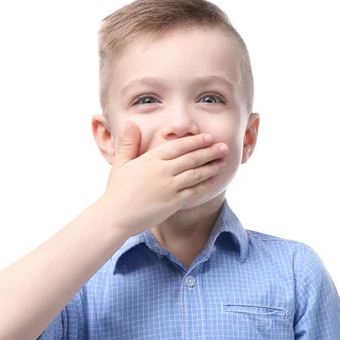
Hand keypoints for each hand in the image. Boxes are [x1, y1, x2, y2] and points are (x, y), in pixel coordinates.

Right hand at [103, 120, 227, 235]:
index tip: (208, 137)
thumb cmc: (117, 190)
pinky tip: (214, 180)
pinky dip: (206, 185)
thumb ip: (129, 143)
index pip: (179, 146)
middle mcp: (163, 171)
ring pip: (196, 174)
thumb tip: (131, 123)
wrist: (116, 216)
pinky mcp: (173, 202)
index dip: (196, 141)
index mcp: (151, 159)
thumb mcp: (121, 163)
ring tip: (223, 162)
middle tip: (224, 147)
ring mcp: (169, 187)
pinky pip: (194, 191)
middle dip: (210, 151)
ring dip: (212, 167)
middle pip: (192, 158)